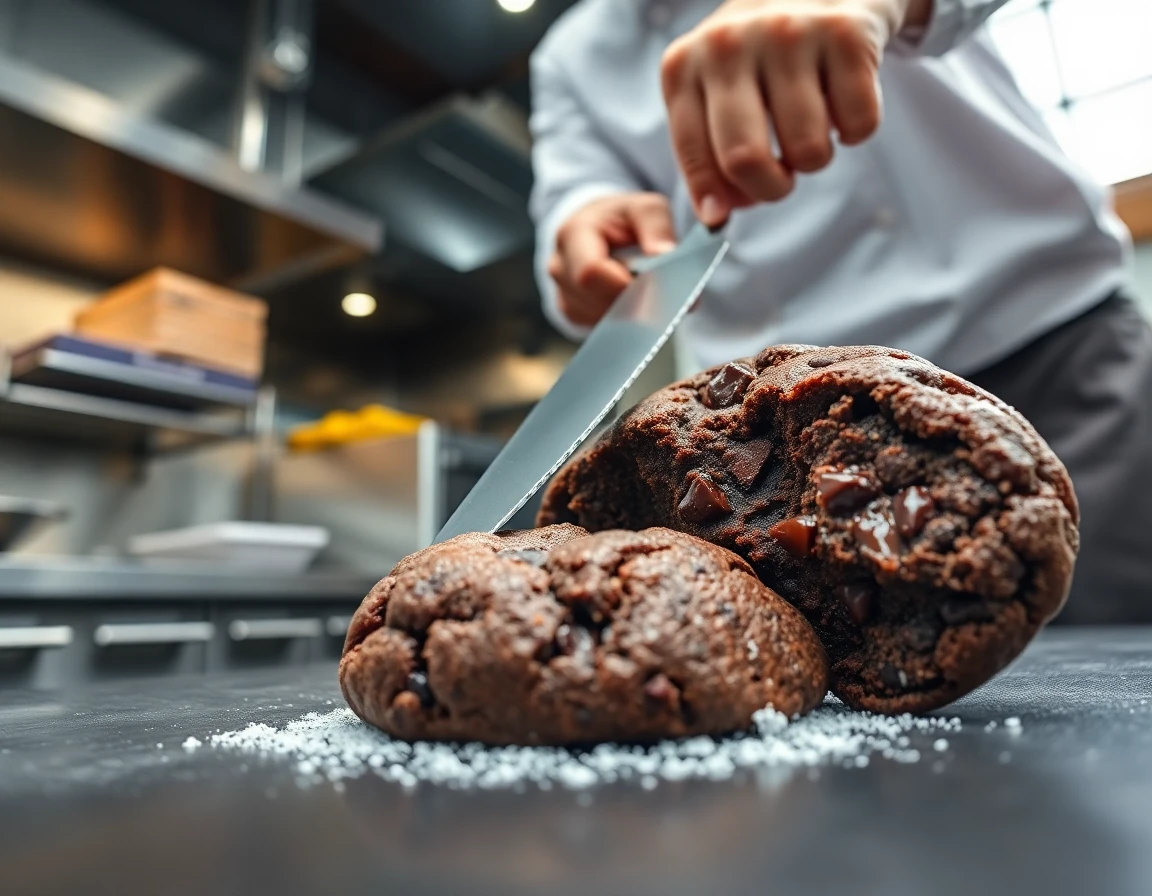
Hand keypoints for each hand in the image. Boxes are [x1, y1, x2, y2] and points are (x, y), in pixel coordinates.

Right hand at [548, 192, 676, 326]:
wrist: (599, 229)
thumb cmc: (622, 218)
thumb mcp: (645, 207)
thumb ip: (657, 227)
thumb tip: (665, 255)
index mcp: (573, 234)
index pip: (590, 272)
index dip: (624, 285)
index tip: (653, 285)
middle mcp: (560, 267)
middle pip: (596, 300)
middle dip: (632, 299)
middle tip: (657, 289)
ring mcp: (562, 294)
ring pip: (600, 319)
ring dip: (629, 310)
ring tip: (643, 288)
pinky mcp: (571, 313)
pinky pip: (599, 327)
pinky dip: (622, 319)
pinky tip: (629, 298)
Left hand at [661, 0, 931, 225]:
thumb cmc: (761, 57)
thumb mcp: (717, 94)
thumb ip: (709, 155)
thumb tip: (715, 217)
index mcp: (685, 66)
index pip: (696, 158)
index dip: (718, 197)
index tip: (729, 209)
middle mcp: (728, 45)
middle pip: (744, 160)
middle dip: (770, 189)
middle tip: (781, 179)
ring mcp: (787, 35)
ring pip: (808, 150)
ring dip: (816, 158)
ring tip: (811, 126)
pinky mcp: (846, 34)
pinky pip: (858, 127)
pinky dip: (855, 130)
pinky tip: (842, 99)